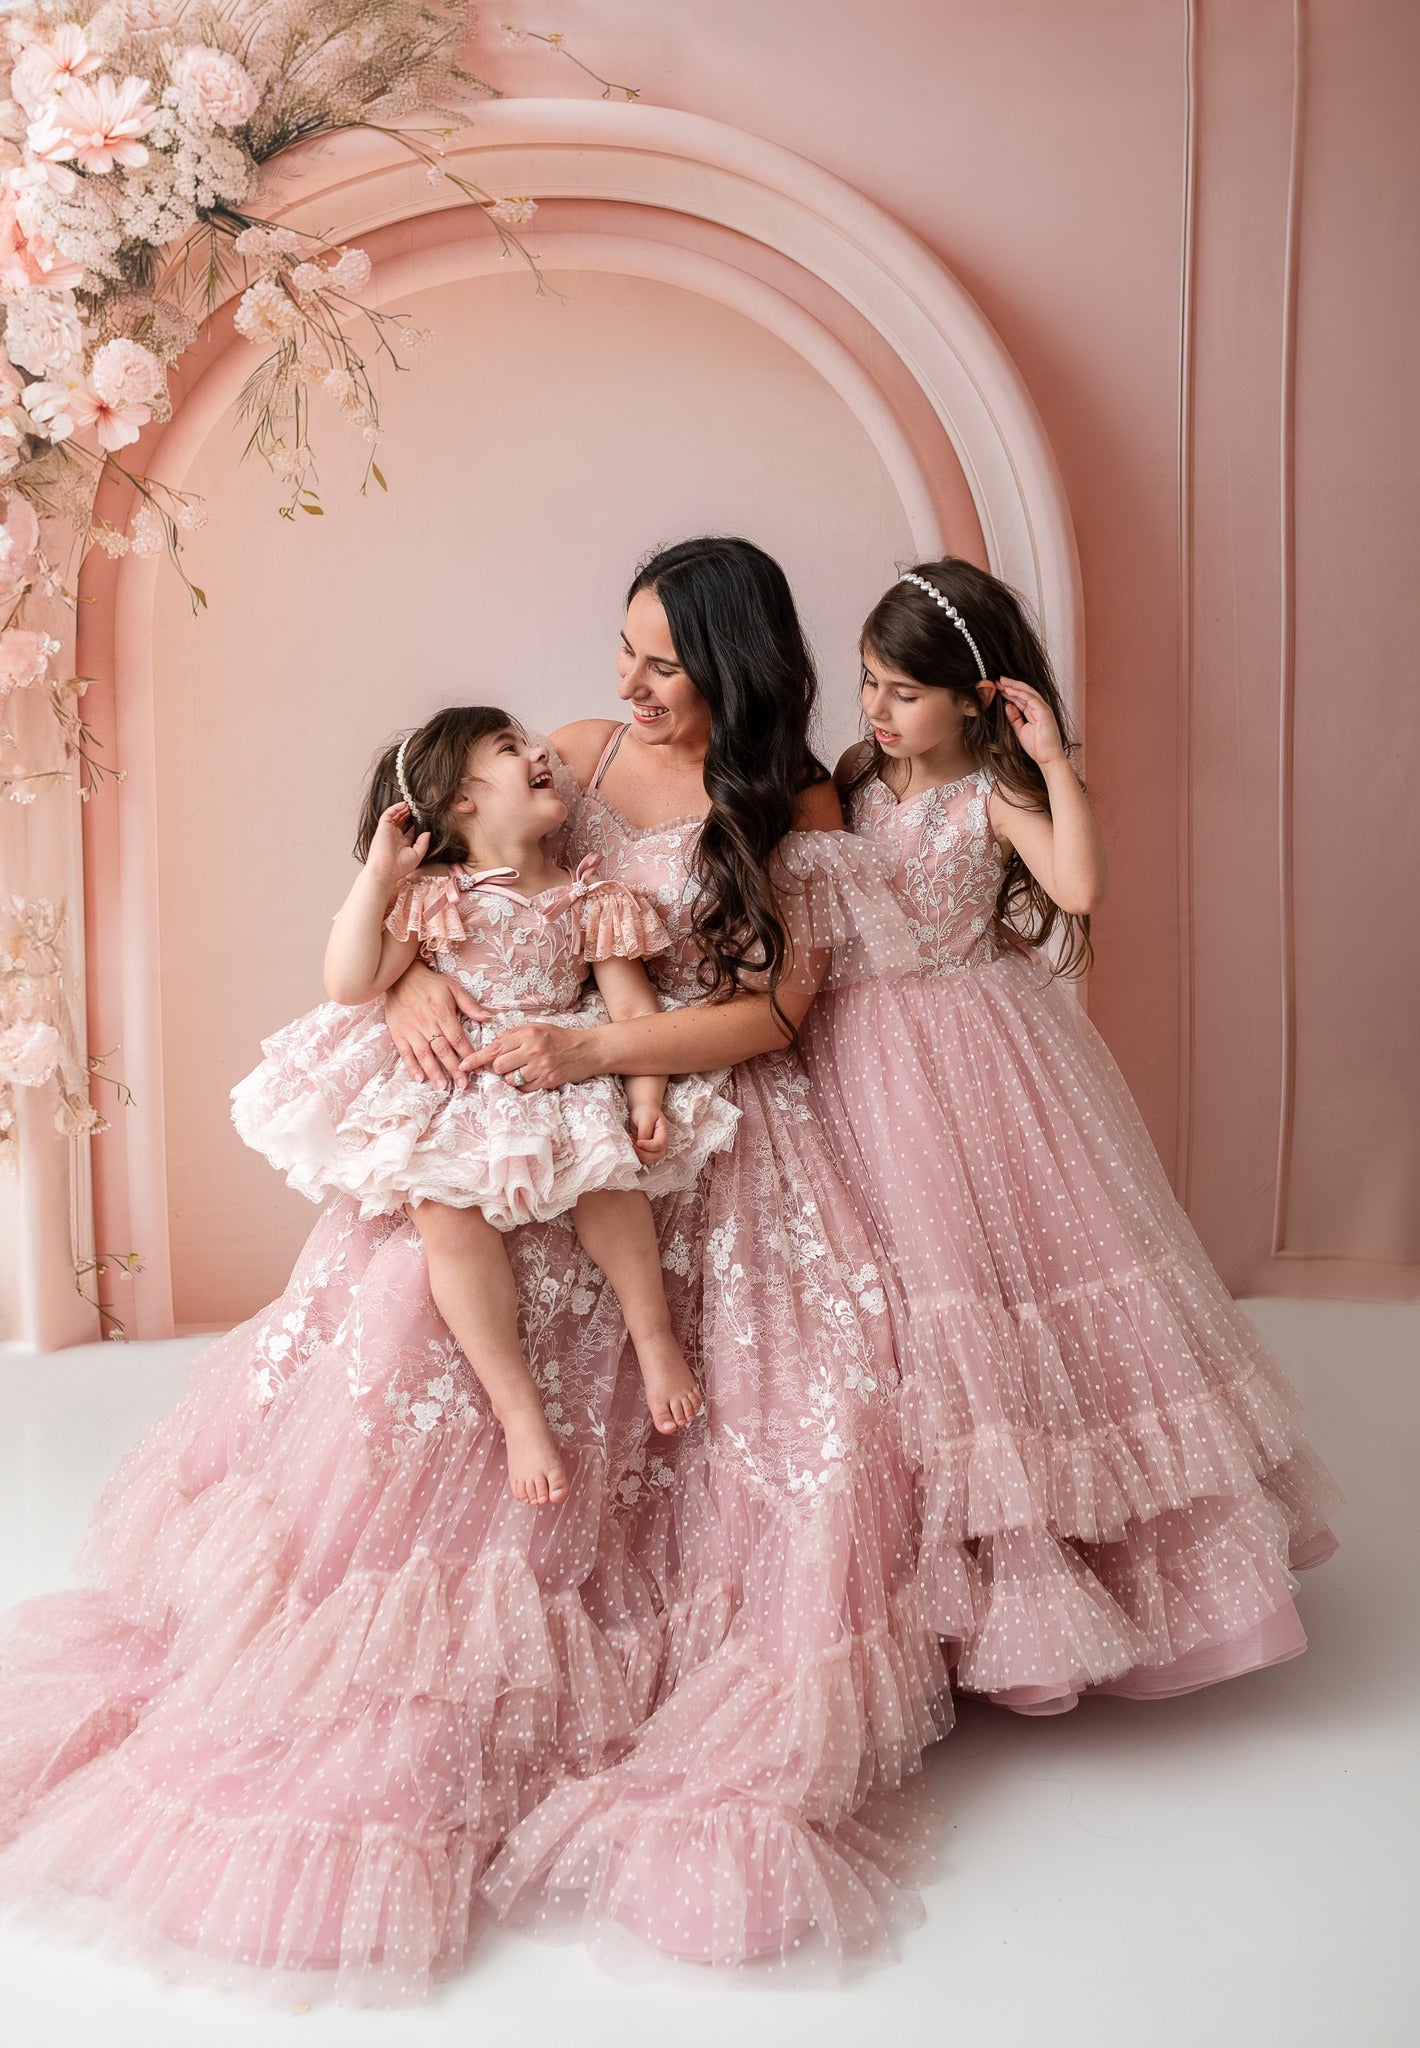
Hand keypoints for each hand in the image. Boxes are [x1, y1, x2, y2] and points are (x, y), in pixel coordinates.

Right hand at [366, 801, 429, 886]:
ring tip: (411, 804)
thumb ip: (423, 843)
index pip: (410, 830)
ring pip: (395, 816)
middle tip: (417, 807)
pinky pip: (388, 814)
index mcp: (403, 844)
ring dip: (402, 809)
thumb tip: (428, 833)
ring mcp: (388, 831)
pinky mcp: (383, 827)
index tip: (423, 817)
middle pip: (402, 821)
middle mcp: (395, 836)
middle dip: (409, 814)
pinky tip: (403, 804)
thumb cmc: (400, 866)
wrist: (385, 869)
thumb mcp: (417, 855)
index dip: (416, 823)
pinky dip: (395, 807)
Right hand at [384, 958, 490, 1086]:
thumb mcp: (453, 988)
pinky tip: (419, 1078)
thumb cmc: (430, 983)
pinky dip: (411, 1066)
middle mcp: (426, 1022)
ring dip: (433, 1071)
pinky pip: (404, 1052)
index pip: (457, 1038)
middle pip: (442, 1049)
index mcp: (442, 1012)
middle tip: (463, 1085)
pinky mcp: (398, 1032)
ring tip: (442, 1086)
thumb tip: (488, 1018)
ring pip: (424, 1054)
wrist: (400, 976)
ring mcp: (411, 1029)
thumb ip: (470, 1005)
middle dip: (454, 1069)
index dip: (468, 1055)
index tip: (477, 1069)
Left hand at [462, 1020, 602, 1089]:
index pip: (495, 1048)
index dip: (476, 1059)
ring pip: (510, 1079)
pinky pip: (523, 1089)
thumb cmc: (559, 1038)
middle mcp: (533, 1050)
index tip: (462, 1065)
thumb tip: (491, 1046)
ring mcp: (540, 1067)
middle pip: (499, 1066)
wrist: (588, 1050)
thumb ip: (513, 1035)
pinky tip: (531, 1077)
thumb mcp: (537, 1027)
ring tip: (524, 1069)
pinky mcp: (547, 1081)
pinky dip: (522, 1085)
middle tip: (508, 1064)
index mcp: (528, 1034)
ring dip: (511, 1077)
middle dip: (498, 1068)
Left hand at [629, 1103, 668, 1162]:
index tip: (638, 1142)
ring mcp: (653, 1148)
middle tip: (633, 1145)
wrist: (643, 1109)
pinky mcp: (646, 1150)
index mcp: (663, 1134)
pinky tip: (631, 1145)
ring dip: (638, 1155)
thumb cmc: (646, 1111)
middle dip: (643, 1154)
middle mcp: (660, 1144)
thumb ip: (644, 1131)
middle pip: (656, 1156)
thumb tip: (640, 1144)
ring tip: (631, 1142)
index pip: (659, 1145)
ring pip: (649, 1160)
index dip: (648, 1146)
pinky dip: (635, 1155)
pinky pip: (642, 1158)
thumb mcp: (646, 1117)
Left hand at [996, 677, 1066, 767]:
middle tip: (997, 679)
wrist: (1047, 758)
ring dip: (1014, 686)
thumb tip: (1007, 705)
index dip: (1009, 691)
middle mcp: (1039, 708)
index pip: (1021, 698)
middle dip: (1010, 685)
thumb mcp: (1020, 730)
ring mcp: (1043, 708)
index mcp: (1034, 712)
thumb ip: (1014, 718)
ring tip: (1001, 681)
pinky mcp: (1044, 711)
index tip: (996, 687)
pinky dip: (1019, 693)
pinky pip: (1031, 698)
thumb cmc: (1037, 747)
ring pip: (1027, 691)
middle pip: (1024, 691)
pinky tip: (1009, 690)